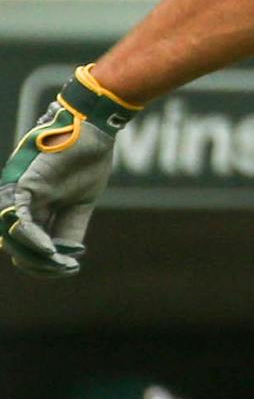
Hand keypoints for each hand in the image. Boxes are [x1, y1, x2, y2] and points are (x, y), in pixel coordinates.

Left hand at [2, 67, 137, 277]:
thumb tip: (64, 255)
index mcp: (32, 205)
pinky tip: (50, 251)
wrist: (95, 128)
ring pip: (13, 236)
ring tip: (57, 264)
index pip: (30, 241)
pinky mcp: (20, 186)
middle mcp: (18, 201)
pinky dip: (32, 239)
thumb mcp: (82, 201)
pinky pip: (20, 220)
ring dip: (35, 256)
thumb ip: (68, 226)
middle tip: (61, 269)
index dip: (44, 260)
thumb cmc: (90, 158)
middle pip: (18, 243)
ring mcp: (16, 193)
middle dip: (38, 262)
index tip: (66, 269)